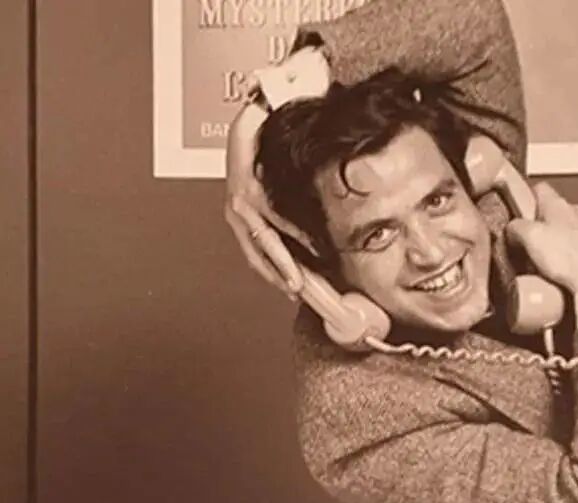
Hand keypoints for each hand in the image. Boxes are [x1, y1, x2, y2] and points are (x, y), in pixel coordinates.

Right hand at [224, 46, 330, 294]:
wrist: (238, 134)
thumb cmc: (254, 130)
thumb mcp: (256, 118)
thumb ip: (270, 115)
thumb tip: (282, 108)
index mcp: (244, 185)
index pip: (271, 215)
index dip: (292, 234)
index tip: (314, 249)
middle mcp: (238, 205)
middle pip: (261, 242)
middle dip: (281, 266)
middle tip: (299, 285)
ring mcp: (237, 218)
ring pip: (255, 253)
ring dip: (275, 274)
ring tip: (295, 292)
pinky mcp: (242, 226)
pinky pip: (254, 252)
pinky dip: (270, 270)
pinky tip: (286, 283)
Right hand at [505, 183, 577, 293]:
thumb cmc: (567, 257)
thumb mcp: (529, 237)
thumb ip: (516, 226)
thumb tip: (512, 227)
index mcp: (559, 203)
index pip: (539, 188)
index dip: (525, 199)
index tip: (517, 213)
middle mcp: (576, 212)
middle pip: (551, 211)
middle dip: (537, 226)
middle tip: (526, 242)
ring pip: (563, 230)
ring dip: (552, 242)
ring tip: (541, 261)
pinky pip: (573, 248)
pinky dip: (564, 256)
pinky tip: (558, 270)